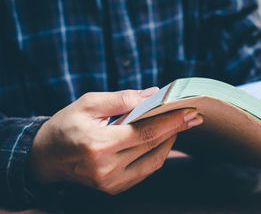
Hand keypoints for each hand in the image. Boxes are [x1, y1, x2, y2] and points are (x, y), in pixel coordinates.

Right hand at [27, 89, 202, 194]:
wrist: (45, 156)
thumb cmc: (66, 125)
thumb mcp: (89, 103)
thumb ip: (123, 98)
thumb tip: (153, 93)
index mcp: (99, 144)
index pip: (146, 131)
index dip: (171, 121)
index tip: (190, 111)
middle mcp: (106, 167)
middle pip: (153, 145)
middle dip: (177, 129)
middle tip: (194, 117)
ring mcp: (110, 182)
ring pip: (153, 161)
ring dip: (170, 143)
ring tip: (181, 126)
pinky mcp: (113, 188)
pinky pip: (144, 171)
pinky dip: (157, 155)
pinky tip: (164, 141)